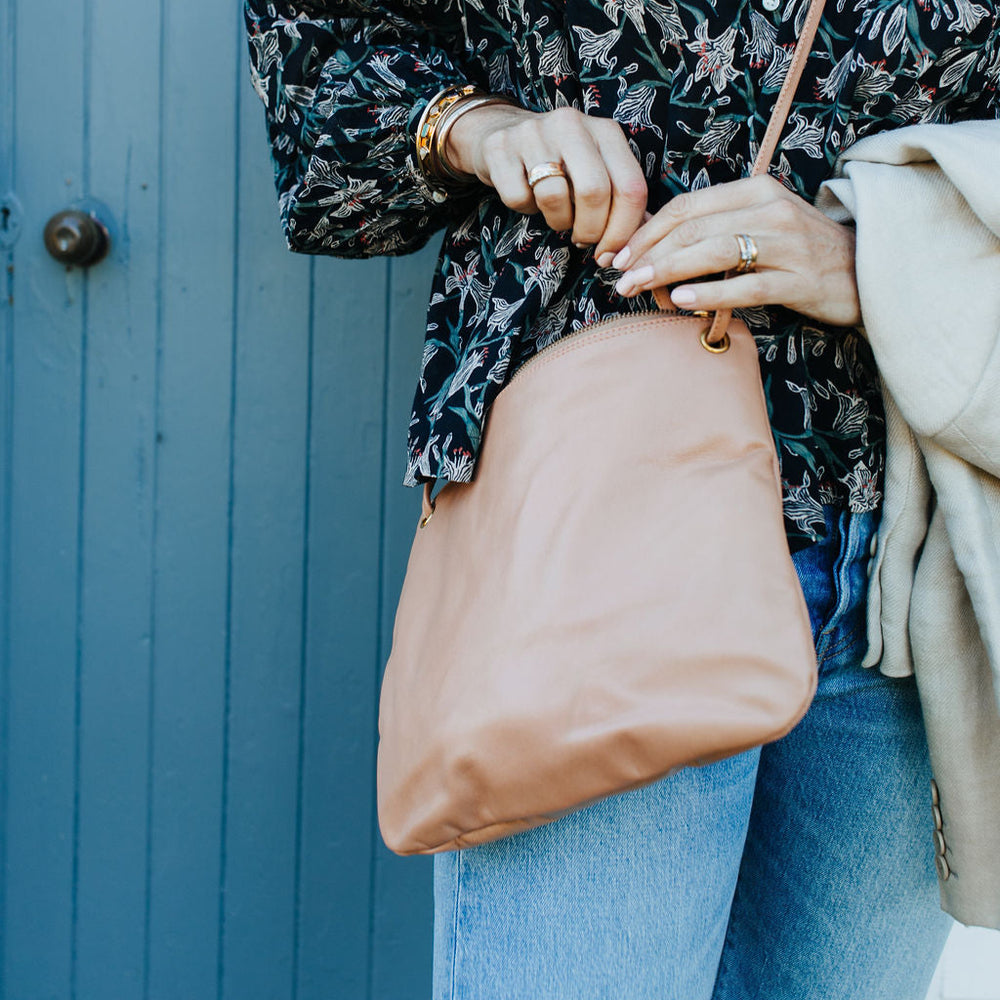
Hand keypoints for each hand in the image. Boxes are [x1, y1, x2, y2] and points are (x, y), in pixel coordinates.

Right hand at [445, 104, 647, 262]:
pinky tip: (527, 196)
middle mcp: (572, 124)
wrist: (501, 131)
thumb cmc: (558, 162)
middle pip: (595, 192)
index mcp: (605, 131)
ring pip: (554, 197)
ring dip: (557, 222)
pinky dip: (524, 209)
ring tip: (556, 213)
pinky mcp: (500, 148)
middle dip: (591, 230)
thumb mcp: (595, 169)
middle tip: (583, 240)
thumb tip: (639, 241)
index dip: (623, 231)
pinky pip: (518, 198)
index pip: (630, 187)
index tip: (611, 253)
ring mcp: (533, 133)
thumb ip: (619, 198)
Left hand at [611, 175, 860, 327]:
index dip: (645, 231)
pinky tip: (680, 301)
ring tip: (637, 289)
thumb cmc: (801, 254)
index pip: (686, 206)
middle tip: (618, 280)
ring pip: (714, 252)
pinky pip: (746, 286)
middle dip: (648, 254)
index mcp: (755, 190)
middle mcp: (771, 209)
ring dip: (668, 271)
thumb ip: (714, 229)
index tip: (617, 257)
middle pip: (693, 228)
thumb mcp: (759, 227)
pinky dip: (709, 293)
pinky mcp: (800, 279)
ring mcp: (788, 244)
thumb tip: (652, 247)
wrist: (868, 272)